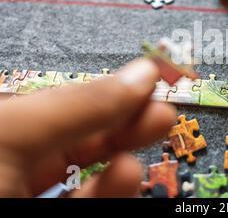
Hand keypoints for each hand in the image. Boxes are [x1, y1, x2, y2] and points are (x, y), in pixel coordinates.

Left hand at [0, 59, 175, 196]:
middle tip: (162, 109)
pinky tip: (129, 173)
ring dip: (124, 151)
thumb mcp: (16, 136)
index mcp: (4, 125)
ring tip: (154, 131)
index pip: (62, 99)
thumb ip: (81, 106)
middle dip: (125, 118)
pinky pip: (82, 202)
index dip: (107, 86)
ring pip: (86, 170)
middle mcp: (13, 158)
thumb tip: (141, 75)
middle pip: (80, 132)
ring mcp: (27, 195)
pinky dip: (111, 189)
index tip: (150, 79)